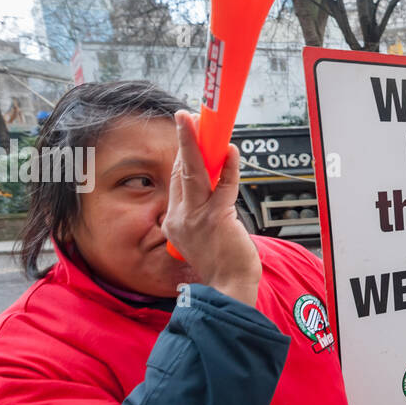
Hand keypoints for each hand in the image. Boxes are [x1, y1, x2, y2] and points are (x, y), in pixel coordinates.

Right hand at [163, 111, 261, 305]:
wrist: (229, 287)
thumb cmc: (223, 263)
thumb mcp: (203, 236)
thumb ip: (201, 211)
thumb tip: (213, 183)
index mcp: (174, 222)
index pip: (177, 179)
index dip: (184, 154)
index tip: (189, 133)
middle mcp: (180, 218)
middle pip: (181, 171)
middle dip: (185, 140)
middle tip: (187, 116)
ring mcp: (196, 219)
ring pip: (194, 173)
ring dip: (195, 145)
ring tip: (197, 122)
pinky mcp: (215, 220)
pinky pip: (224, 187)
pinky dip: (228, 167)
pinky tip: (231, 151)